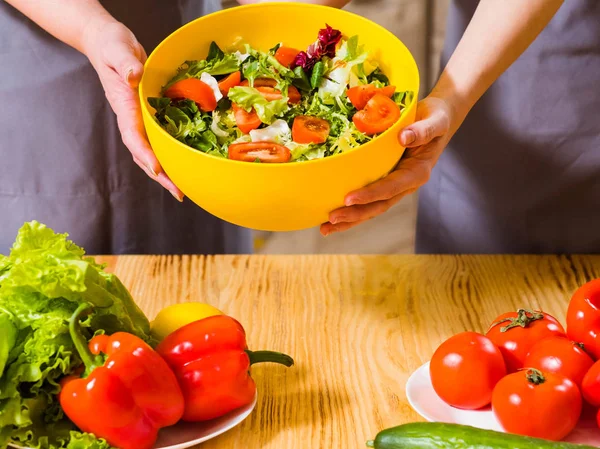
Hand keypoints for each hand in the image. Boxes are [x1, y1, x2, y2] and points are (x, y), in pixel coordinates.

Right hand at [82, 21, 183, 200]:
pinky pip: (158, 140)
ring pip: (150, 151)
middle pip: (143, 154)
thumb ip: (125, 63)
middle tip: (178, 192)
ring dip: (165, 171)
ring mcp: (139, 119)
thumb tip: (133, 76)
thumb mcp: (118, 50)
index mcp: (124, 106)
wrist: (107, 43)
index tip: (157, 170)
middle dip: (159, 175)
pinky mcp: (148, 116)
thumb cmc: (111, 45)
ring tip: (182, 189)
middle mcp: (131, 118)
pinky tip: (182, 164)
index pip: (133, 136)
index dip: (145, 154)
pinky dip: (169, 154)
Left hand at [320, 96, 456, 235]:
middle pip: (379, 206)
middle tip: (331, 218)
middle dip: (355, 214)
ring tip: (325, 228)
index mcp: (417, 173)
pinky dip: (352, 209)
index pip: (390, 188)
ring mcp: (395, 186)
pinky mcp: (387, 182)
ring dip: (349, 219)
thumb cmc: (436, 118)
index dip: (370, 195)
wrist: (438, 120)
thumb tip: (403, 137)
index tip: (348, 199)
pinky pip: (369, 200)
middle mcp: (406, 184)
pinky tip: (333, 218)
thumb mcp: (434, 121)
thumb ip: (422, 131)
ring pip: (372, 208)